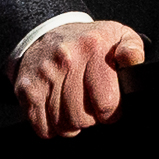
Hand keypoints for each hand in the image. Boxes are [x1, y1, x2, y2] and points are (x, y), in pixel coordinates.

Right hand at [12, 20, 145, 139]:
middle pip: (83, 119)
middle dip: (90, 118)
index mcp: (92, 47)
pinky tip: (57, 109)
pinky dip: (51, 126)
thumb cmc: (87, 41)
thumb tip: (131, 60)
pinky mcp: (26, 89)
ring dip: (71, 123)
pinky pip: (42, 127)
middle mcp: (66, 60)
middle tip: (89, 104)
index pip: (107, 103)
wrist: (45, 31)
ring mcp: (44, 75)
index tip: (108, 104)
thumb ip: (132, 49)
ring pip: (63, 125)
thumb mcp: (117, 36)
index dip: (111, 111)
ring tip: (74, 105)